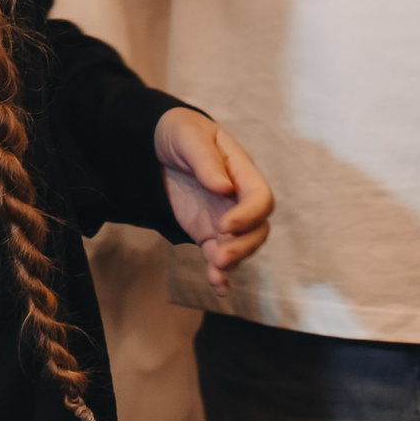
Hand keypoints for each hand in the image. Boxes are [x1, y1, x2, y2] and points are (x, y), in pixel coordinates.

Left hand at [154, 108, 272, 291]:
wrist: (158, 144)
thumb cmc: (180, 132)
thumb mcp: (189, 137)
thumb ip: (206, 161)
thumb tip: (224, 188)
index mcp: (241, 171)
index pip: (260, 197)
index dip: (249, 215)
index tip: (225, 225)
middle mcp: (239, 198)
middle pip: (257, 228)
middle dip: (242, 246)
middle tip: (218, 257)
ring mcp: (225, 217)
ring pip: (243, 246)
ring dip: (233, 262)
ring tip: (215, 275)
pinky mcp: (208, 232)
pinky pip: (220, 255)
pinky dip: (222, 273)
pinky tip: (218, 288)